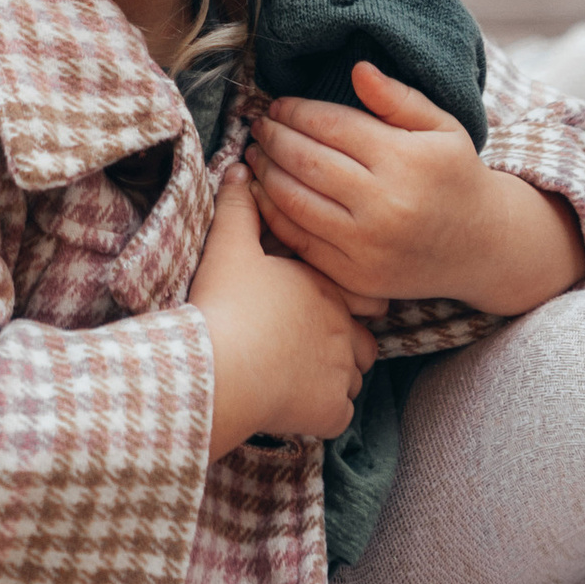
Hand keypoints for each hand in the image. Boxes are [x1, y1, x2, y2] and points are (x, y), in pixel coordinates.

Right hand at [189, 170, 376, 456]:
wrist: (220, 366)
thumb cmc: (226, 303)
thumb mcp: (228, 246)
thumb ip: (238, 206)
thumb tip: (240, 167)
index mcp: (325, 288)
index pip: (362, 297)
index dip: (346, 305)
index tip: (325, 311)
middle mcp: (343, 328)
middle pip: (364, 341)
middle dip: (346, 345)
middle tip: (313, 347)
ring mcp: (340, 372)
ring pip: (354, 378)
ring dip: (335, 379)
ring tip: (300, 377)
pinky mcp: (331, 411)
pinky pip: (339, 415)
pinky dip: (323, 413)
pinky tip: (297, 406)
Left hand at [250, 64, 584, 315]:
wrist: (484, 247)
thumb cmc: (456, 177)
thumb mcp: (442, 127)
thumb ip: (398, 97)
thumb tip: (356, 68)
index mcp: (406, 160)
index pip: (331, 125)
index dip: (296, 111)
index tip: (278, 104)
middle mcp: (385, 204)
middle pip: (306, 161)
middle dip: (274, 138)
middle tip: (258, 125)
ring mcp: (369, 246)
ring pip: (295, 201)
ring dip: (265, 173)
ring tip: (254, 154)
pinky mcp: (358, 276)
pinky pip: (301, 242)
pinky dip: (273, 214)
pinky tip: (263, 193)